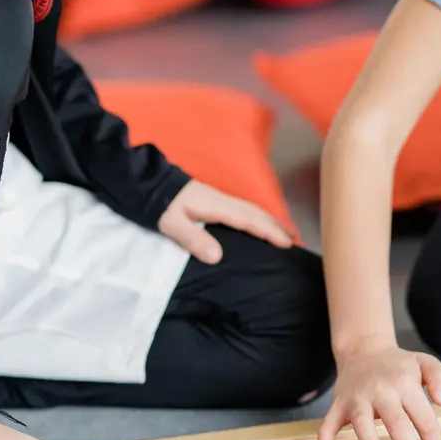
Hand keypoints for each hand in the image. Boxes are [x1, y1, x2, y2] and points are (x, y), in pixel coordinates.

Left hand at [158, 180, 291, 263]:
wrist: (146, 182)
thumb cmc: (158, 203)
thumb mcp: (171, 224)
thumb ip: (193, 239)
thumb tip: (217, 257)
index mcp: (215, 206)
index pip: (249, 220)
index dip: (269, 232)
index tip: (287, 243)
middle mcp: (221, 200)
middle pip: (255, 212)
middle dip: (276, 226)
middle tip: (294, 241)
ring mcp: (218, 198)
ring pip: (250, 209)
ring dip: (269, 220)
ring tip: (282, 234)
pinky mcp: (212, 200)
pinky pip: (242, 209)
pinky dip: (256, 217)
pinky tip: (255, 224)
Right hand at [317, 343, 440, 439]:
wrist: (363, 349)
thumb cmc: (398, 365)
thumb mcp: (425, 363)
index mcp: (404, 383)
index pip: (423, 416)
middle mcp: (380, 390)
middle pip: (396, 422)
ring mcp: (356, 398)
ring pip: (361, 423)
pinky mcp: (338, 405)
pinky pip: (327, 425)